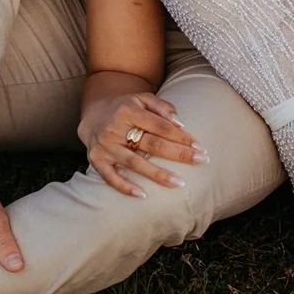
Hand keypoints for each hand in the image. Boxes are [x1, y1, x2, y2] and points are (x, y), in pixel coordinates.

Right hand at [79, 91, 205, 197]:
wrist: (92, 114)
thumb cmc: (124, 108)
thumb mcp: (142, 99)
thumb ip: (162, 107)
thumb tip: (180, 124)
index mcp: (128, 110)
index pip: (160, 126)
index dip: (181, 136)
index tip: (199, 147)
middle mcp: (115, 128)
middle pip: (152, 144)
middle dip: (178, 154)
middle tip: (200, 161)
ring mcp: (105, 146)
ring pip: (134, 163)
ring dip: (158, 174)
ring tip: (179, 183)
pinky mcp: (96, 160)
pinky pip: (110, 177)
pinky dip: (125, 187)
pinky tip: (143, 194)